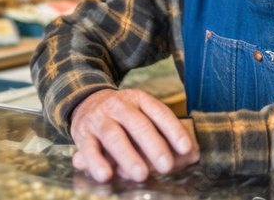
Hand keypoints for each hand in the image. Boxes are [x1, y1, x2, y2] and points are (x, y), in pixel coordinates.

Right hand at [70, 89, 198, 182]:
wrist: (84, 100)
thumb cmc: (122, 114)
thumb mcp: (140, 112)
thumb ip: (160, 131)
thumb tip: (191, 153)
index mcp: (138, 99)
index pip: (159, 112)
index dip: (173, 130)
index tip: (186, 148)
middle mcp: (119, 105)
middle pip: (138, 124)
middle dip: (153, 145)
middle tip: (166, 165)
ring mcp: (99, 118)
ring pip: (114, 136)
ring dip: (128, 156)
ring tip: (140, 174)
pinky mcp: (81, 133)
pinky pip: (88, 148)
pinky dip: (96, 162)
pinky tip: (106, 175)